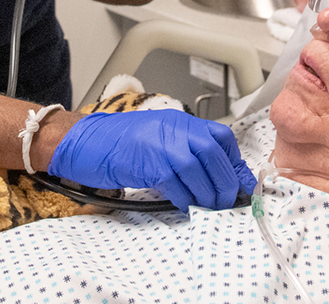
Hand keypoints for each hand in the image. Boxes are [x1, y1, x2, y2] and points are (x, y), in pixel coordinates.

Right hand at [47, 110, 256, 211]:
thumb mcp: (159, 141)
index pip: (221, 139)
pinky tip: (184, 204)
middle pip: (216, 156)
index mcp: (181, 122)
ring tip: (207, 206)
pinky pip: (177, 185)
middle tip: (227, 201)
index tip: (242, 185)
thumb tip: (218, 176)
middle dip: (226, 184)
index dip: (235, 165)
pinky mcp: (149, 163)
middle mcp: (175, 129)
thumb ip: (186, 153)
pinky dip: (185, 199)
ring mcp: (162, 144)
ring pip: (200, 172)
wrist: (85, 142)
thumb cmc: (120, 144)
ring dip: (208, 195)